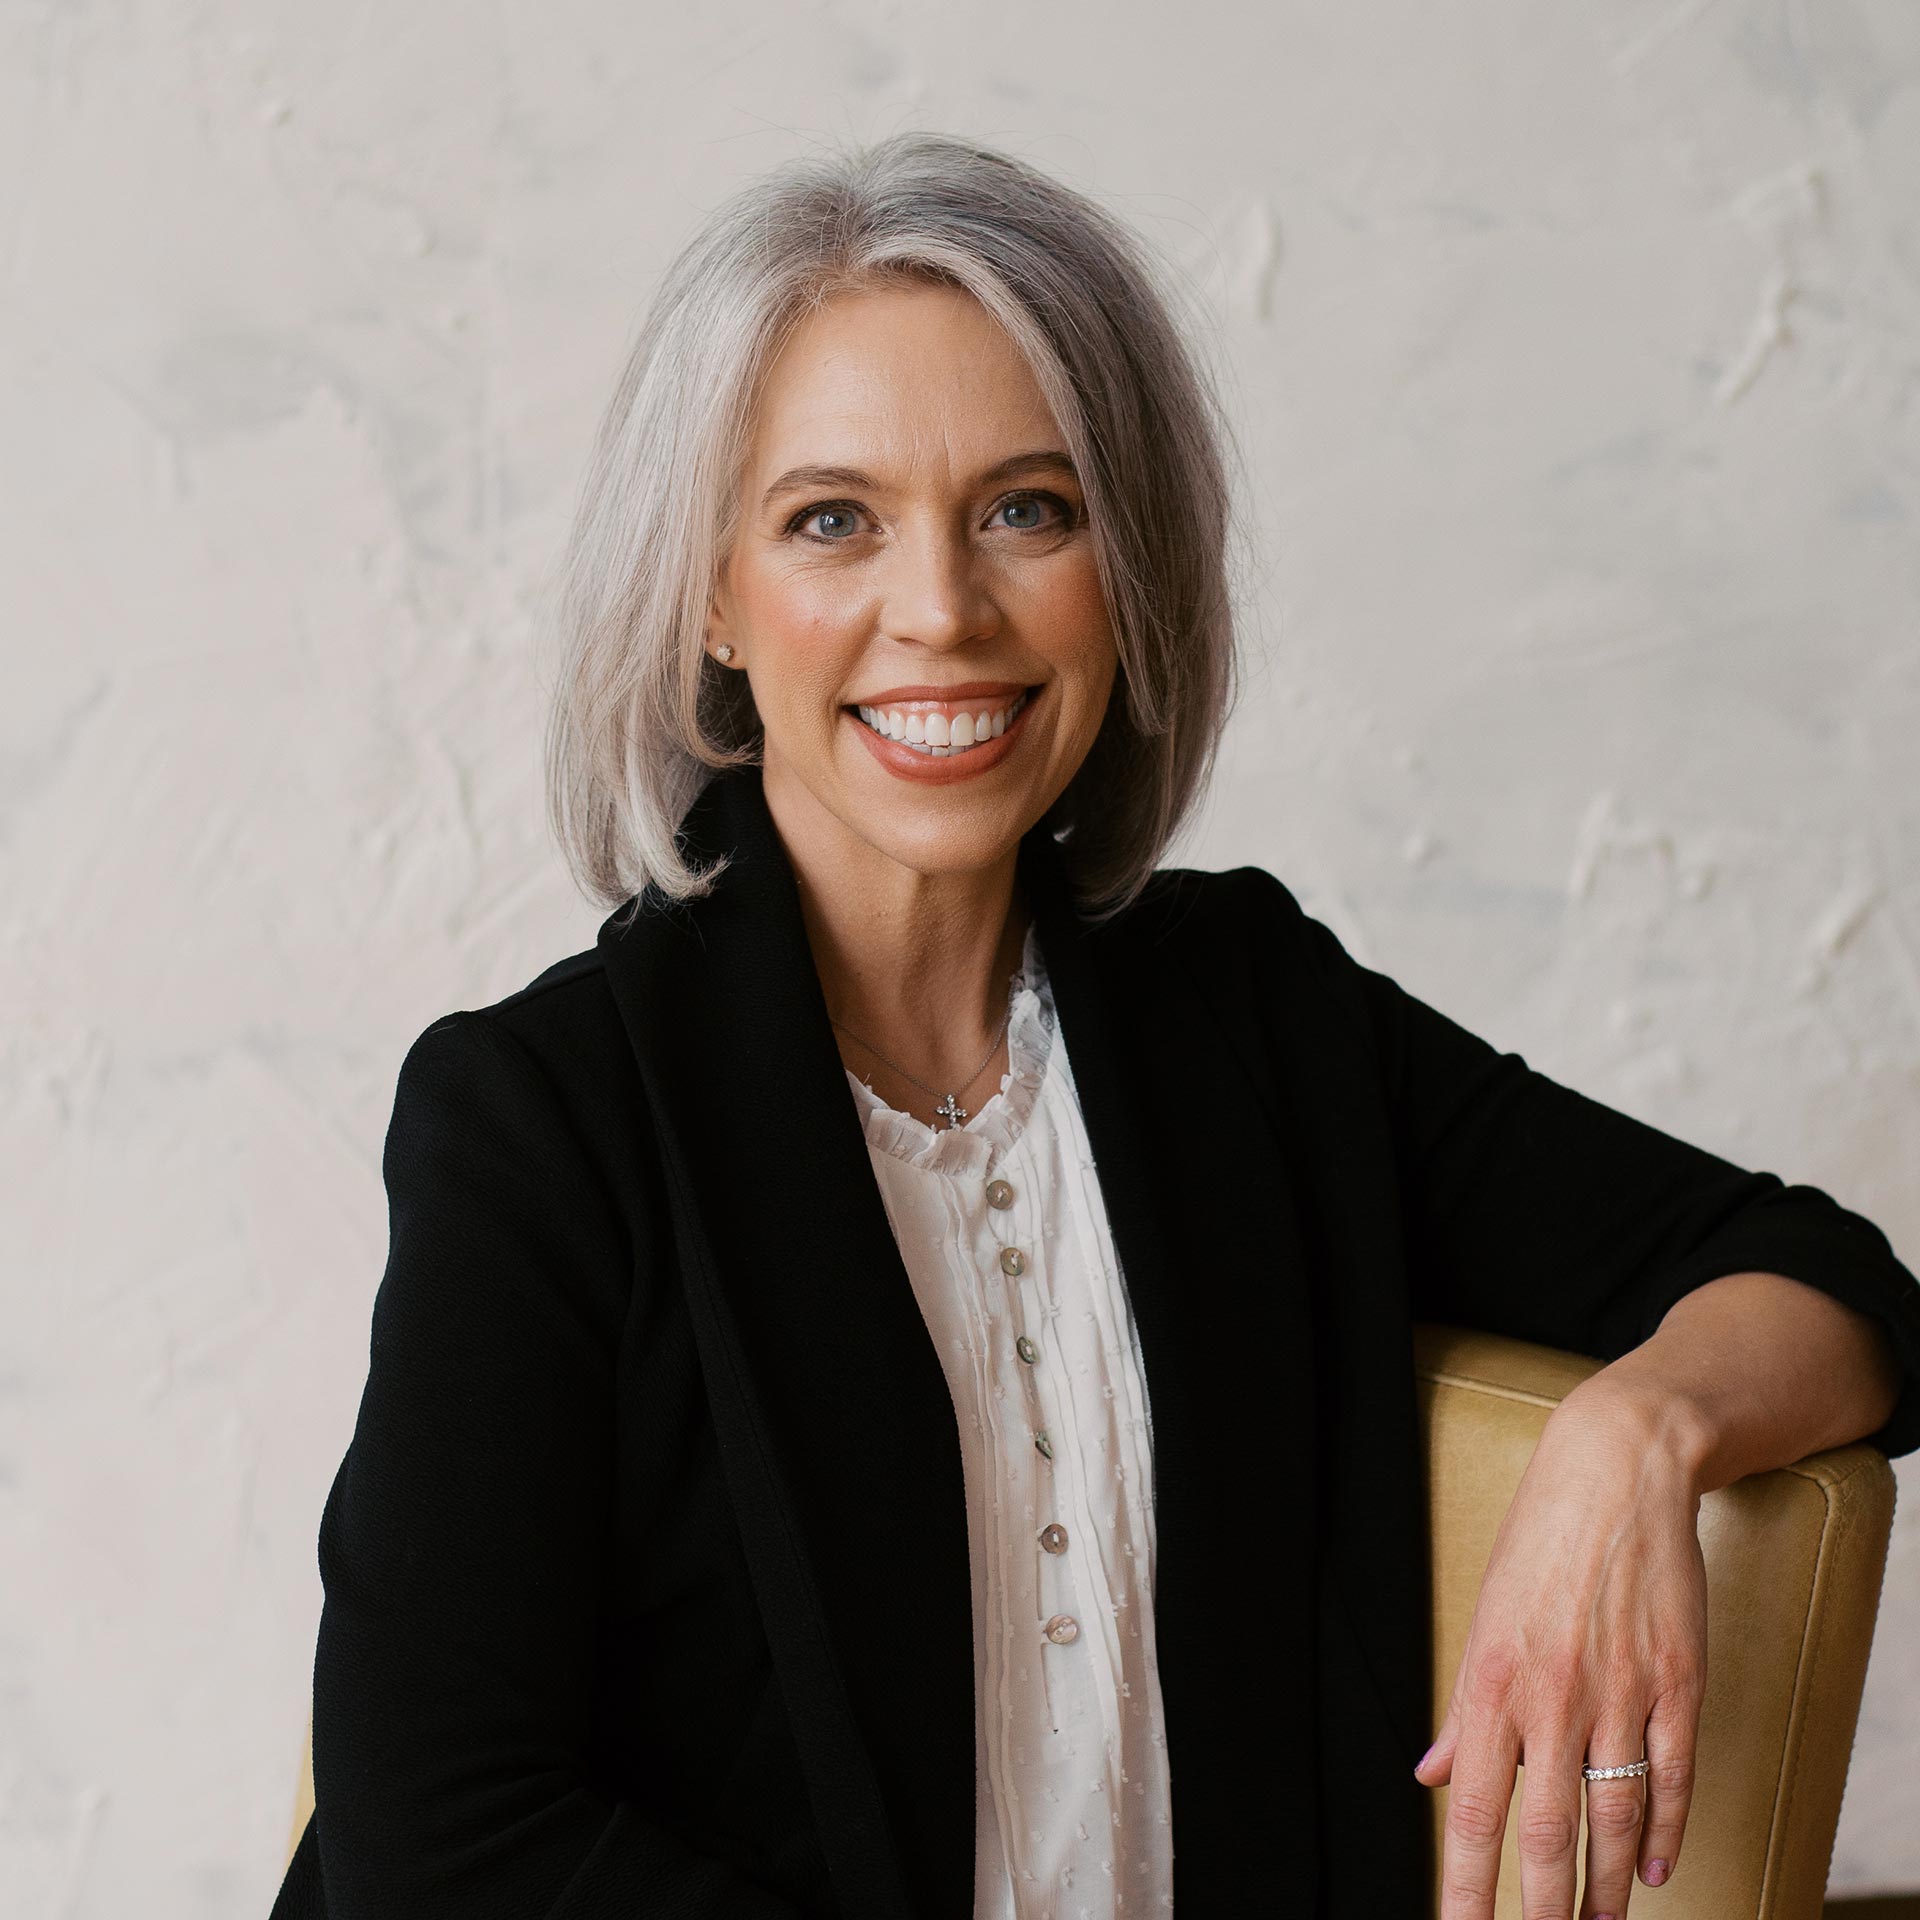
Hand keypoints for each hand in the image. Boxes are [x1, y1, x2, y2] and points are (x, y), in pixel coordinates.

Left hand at [1414, 1379, 1710, 1918]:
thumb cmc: (1539, 1541)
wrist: (1615, 1473)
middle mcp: (1554, 1696)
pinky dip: (1666, 1831)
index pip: (1474, 1811)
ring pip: (1613, 1819)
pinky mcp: (1676, 1682)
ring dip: (1607, 1887)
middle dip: (1542, 1908)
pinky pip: (1672, 1777)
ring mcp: (1621, 1692)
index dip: (1466, 1886)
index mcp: (1492, 1680)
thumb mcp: (1482, 1617)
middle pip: (1544, 1833)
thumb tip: (1434, 1775)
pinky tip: (1655, 1868)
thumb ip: (1462, 1708)